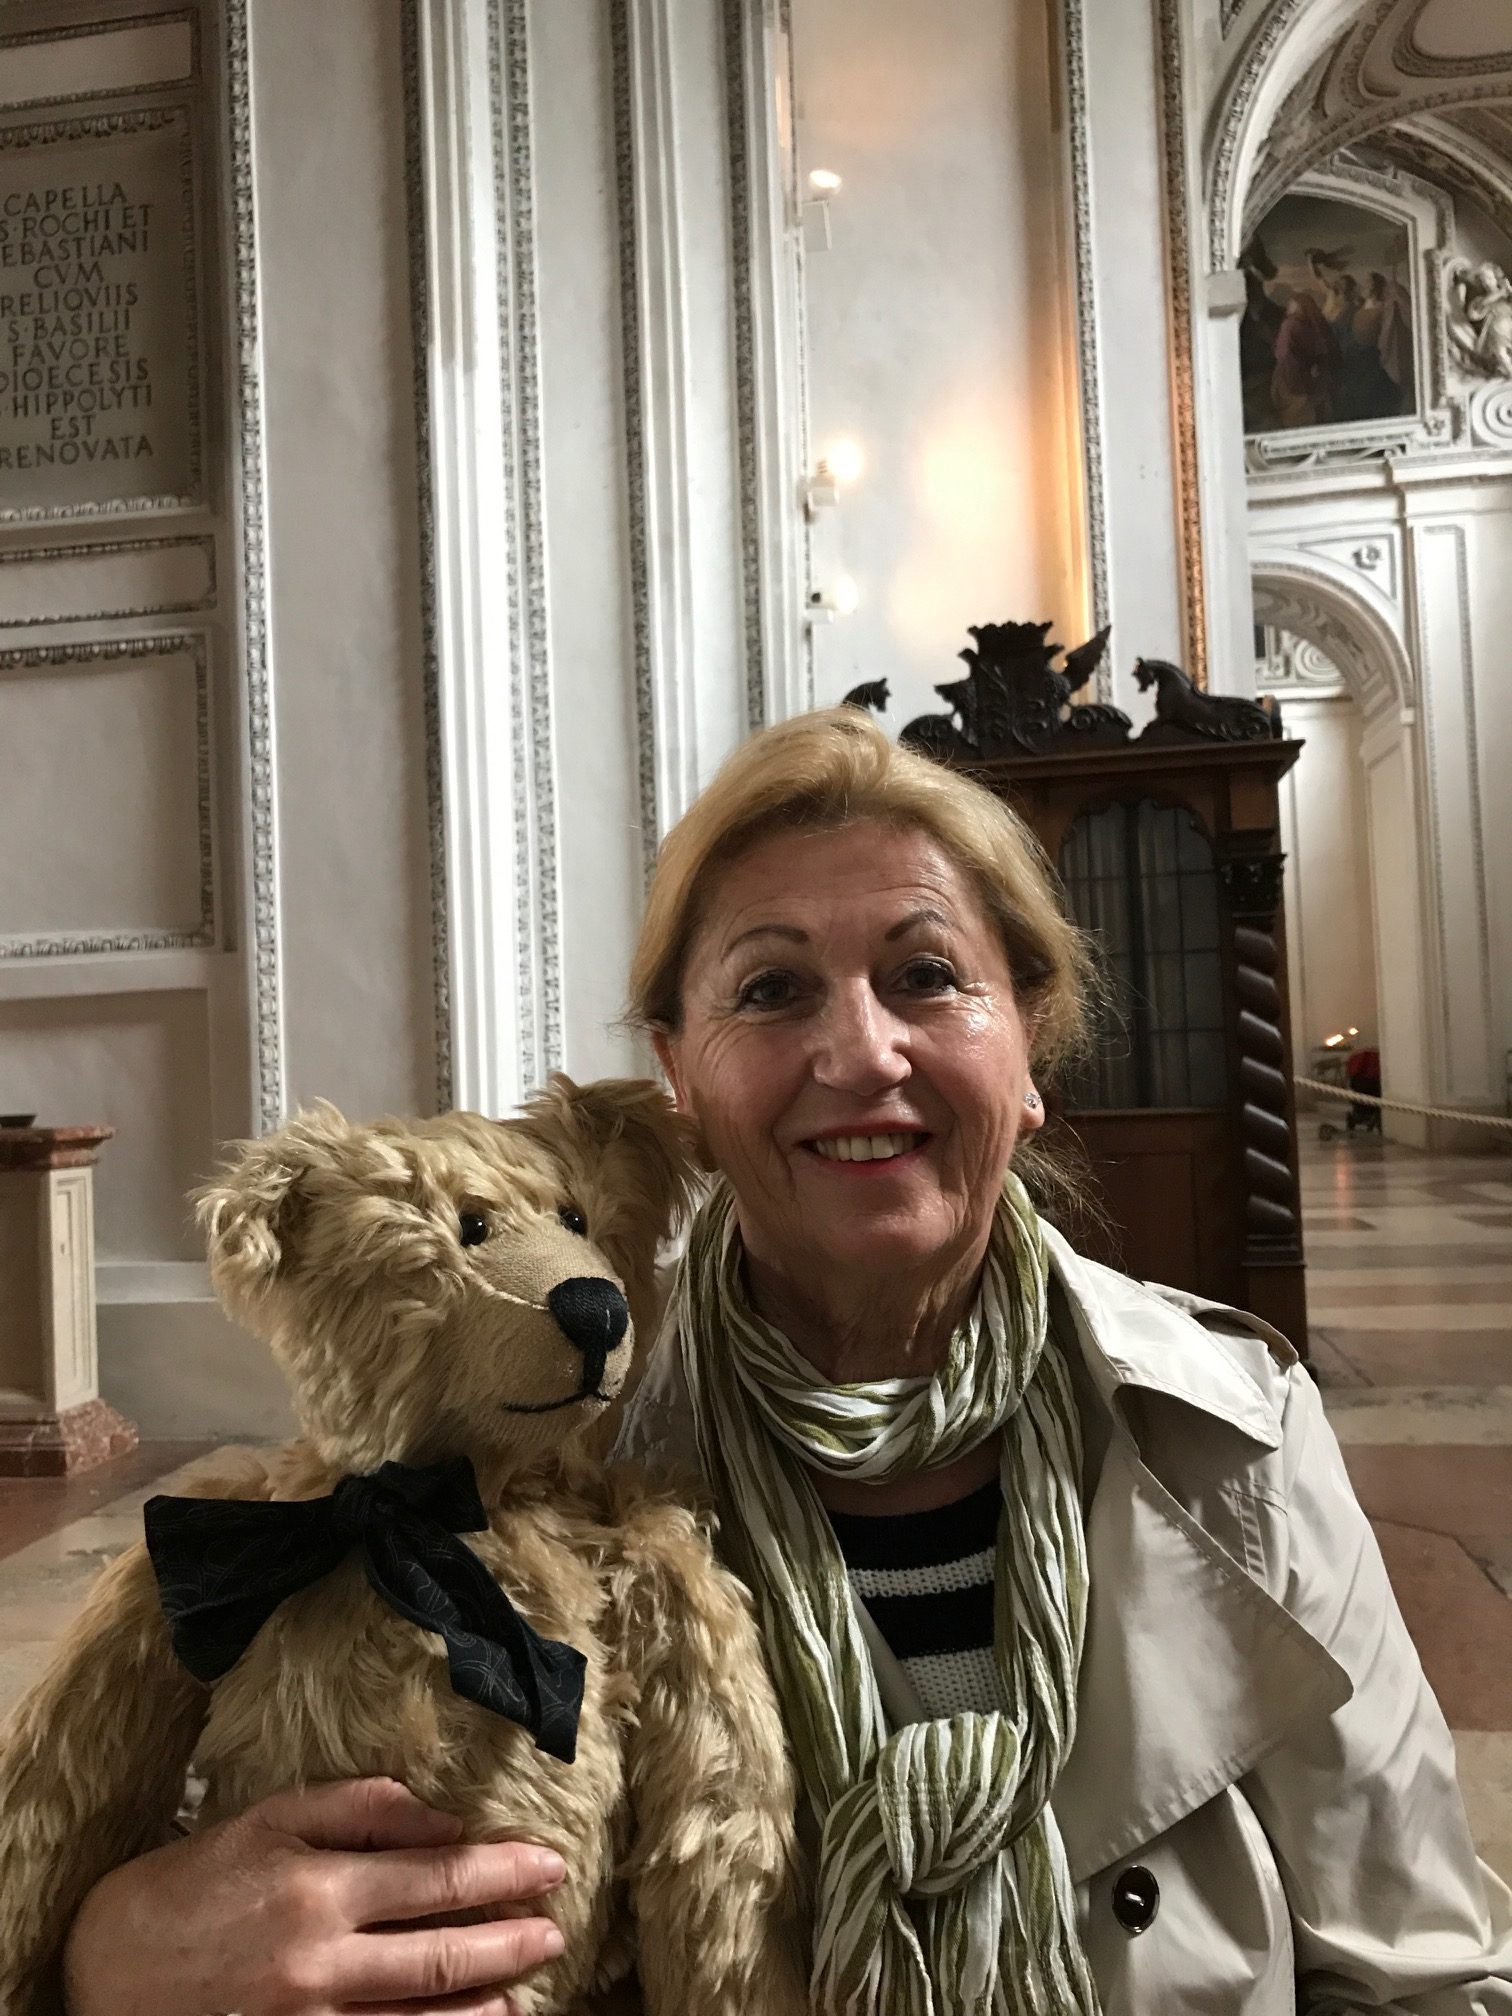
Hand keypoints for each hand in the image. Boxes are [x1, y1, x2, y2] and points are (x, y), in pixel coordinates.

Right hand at [62, 1776, 566, 2015]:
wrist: (106, 1965)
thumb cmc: (197, 1880)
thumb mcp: (272, 1817)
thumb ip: (361, 1809)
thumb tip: (440, 1814)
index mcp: (318, 1884)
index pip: (436, 1876)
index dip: (500, 1871)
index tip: (547, 1864)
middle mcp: (319, 1958)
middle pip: (440, 1951)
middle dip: (509, 1937)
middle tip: (556, 1925)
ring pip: (421, 2015)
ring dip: (486, 1998)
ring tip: (529, 1979)